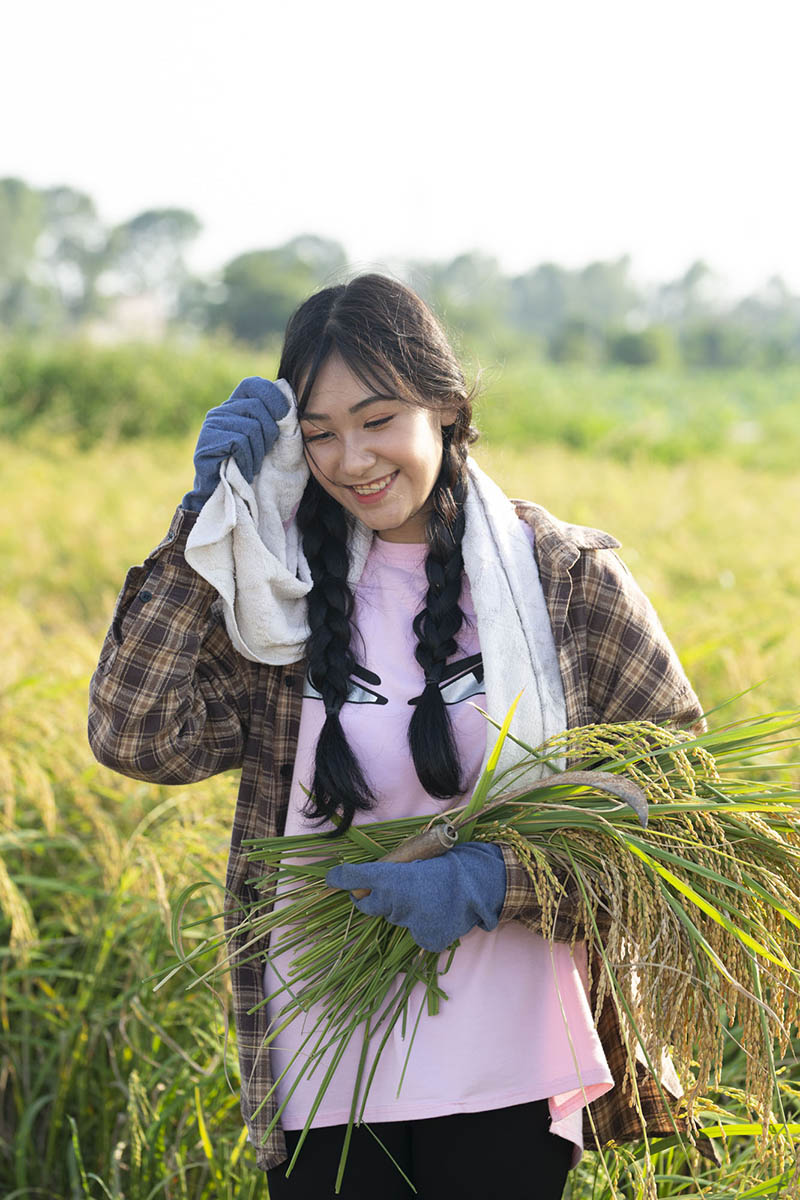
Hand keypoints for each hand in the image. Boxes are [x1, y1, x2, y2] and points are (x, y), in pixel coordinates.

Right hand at [182, 376, 290, 511]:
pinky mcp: (206, 443)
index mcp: (236, 406)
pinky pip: (238, 443)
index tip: (284, 418)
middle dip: (269, 434)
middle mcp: (221, 411)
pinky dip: (247, 460)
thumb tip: (287, 392)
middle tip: (263, 454)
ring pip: (250, 427)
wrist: (227, 498)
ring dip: (258, 452)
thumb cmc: (253, 468)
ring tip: (252, 464)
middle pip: (257, 408)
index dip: (273, 398)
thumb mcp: (270, 441)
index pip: (254, 385)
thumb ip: (278, 419)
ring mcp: (211, 426)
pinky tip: (244, 470)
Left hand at [326, 842, 505, 952]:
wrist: (482, 883)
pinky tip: (440, 912)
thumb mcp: (420, 855)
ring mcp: (412, 924)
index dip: (343, 879)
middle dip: (376, 897)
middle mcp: (397, 902)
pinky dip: (423, 925)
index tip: (332, 879)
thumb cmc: (450, 863)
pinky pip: (415, 933)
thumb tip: (372, 878)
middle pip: (372, 904)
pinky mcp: (427, 939)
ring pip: (395, 918)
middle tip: (391, 887)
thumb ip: (394, 870)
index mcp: (395, 876)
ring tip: (429, 896)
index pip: (359, 878)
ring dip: (403, 909)